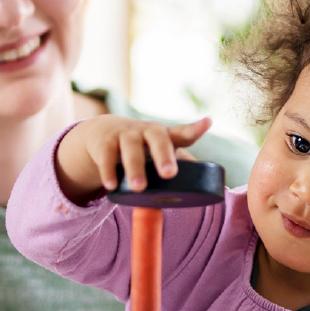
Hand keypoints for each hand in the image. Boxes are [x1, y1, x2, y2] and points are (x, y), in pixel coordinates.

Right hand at [56, 115, 212, 203]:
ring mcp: (124, 135)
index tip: (207, 122)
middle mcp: (146, 131)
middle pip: (157, 138)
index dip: (195, 128)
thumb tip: (204, 188)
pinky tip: (112, 186)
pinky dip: (109, 171)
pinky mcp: (104, 143)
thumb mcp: (158, 151)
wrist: (102, 132)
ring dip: (134, 168)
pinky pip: (106, 156)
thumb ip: (179, 164)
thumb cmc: (141, 147)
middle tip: (169, 174)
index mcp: (163, 136)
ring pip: (130, 148)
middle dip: (163, 155)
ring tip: (138, 187)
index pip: (182, 132)